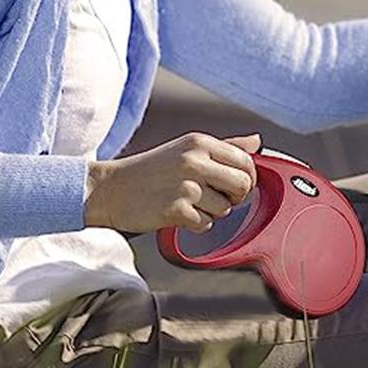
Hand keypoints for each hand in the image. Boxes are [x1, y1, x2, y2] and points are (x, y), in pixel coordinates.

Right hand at [84, 131, 260, 233]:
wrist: (109, 189)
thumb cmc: (150, 170)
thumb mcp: (186, 148)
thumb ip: (224, 146)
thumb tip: (257, 142)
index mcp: (199, 142)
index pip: (246, 160)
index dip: (247, 177)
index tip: (236, 185)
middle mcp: (194, 161)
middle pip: (243, 185)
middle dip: (236, 197)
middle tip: (217, 198)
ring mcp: (185, 186)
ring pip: (226, 209)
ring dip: (212, 212)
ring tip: (189, 203)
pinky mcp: (176, 211)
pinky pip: (207, 224)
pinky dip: (197, 224)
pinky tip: (180, 214)